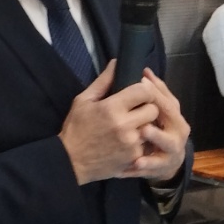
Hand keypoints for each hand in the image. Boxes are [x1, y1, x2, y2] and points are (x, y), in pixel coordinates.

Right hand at [58, 62, 166, 184]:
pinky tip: (127, 142)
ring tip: (130, 127)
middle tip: (135, 111)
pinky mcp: (134, 157)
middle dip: (146, 108)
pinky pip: (146, 143)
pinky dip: (139, 142)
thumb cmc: (76, 128)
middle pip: (153, 109)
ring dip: (144, 125)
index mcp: (111, 108)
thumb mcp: (83, 101)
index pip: (143, 90)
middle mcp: (124, 125)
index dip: (142, 90)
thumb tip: (117, 62)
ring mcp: (131, 143)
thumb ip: (103, 81)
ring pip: (152, 127)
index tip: (136, 94)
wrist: (70, 161)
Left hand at [124, 68, 190, 180]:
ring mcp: (173, 150)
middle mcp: (178, 131)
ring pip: (168, 143)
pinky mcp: (163, 167)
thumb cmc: (159, 130)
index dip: (156, 90)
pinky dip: (144, 165)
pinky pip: (154, 166)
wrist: (164, 162)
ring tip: (144, 131)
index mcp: (174, 115)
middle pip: (172, 117)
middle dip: (159, 108)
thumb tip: (144, 70)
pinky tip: (134, 163)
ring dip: (157, 137)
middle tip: (143, 98)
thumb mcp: (158, 112)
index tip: (142, 80)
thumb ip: (153, 93)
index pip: (168, 100)